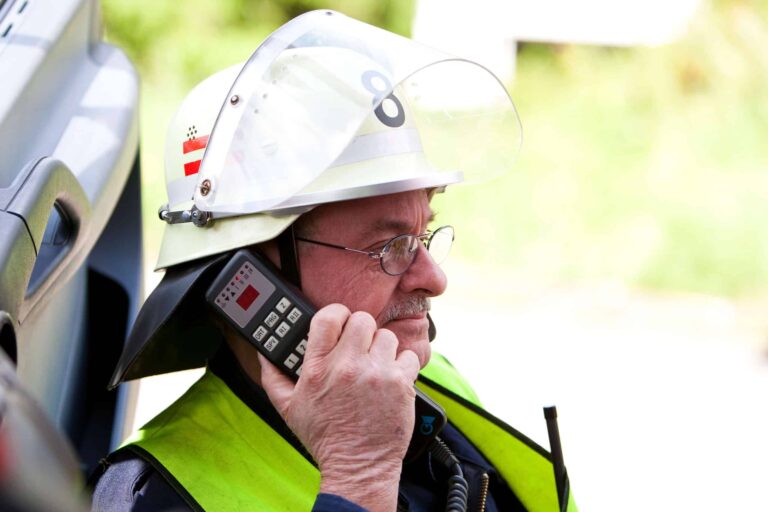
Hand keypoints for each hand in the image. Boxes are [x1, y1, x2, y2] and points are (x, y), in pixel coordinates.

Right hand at [259, 303, 420, 510]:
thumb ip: (273, 376)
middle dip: (361, 330)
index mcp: (318, 368)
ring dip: (381, 348)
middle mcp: (347, 366)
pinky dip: (402, 364)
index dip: (336, 313)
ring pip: (386, 336)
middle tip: (359, 346)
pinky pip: (409, 355)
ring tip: (374, 366)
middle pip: (362, 319)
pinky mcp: (401, 384)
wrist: (358, 466)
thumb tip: (264, 353)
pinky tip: (391, 378)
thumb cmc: (325, 437)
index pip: (328, 317)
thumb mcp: (287, 408)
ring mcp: (376, 373)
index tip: (340, 320)